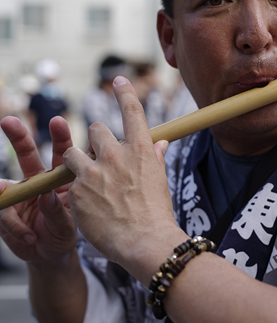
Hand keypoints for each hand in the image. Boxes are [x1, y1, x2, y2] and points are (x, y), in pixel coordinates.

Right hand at [0, 116, 77, 263]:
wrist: (49, 255)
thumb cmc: (63, 236)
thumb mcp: (67, 228)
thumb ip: (56, 212)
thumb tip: (45, 195)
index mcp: (60, 179)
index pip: (61, 154)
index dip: (60, 137)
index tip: (58, 121)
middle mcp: (38, 181)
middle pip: (27, 154)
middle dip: (18, 136)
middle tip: (8, 121)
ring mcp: (19, 194)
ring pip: (5, 184)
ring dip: (5, 194)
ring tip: (21, 220)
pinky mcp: (5, 209)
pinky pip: (3, 212)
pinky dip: (14, 227)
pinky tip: (28, 237)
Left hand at [63, 76, 183, 282]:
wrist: (145, 243)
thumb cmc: (156, 214)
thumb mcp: (160, 182)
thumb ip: (154, 158)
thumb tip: (159, 143)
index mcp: (140, 150)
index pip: (132, 111)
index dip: (124, 92)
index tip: (118, 78)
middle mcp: (115, 155)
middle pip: (95, 129)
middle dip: (96, 140)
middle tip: (101, 159)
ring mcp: (94, 172)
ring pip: (73, 153)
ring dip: (78, 163)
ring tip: (89, 182)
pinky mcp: (76, 191)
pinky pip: (71, 184)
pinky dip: (78, 193)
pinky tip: (92, 209)